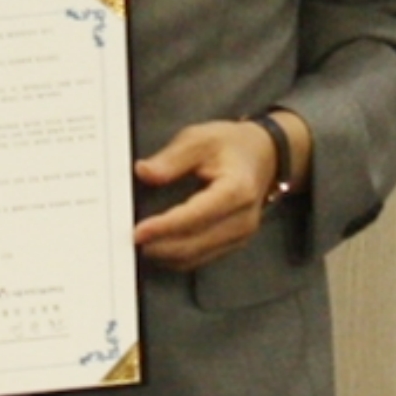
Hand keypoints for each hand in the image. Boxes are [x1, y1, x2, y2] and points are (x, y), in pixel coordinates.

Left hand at [131, 115, 286, 272]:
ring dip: (167, 255)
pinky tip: (159, 247)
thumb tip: (144, 173)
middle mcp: (243, 218)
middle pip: (196, 243)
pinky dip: (178, 257)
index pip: (196, 216)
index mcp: (237, 190)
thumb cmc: (231, 145)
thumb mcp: (200, 138)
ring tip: (141, 244)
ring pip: (197, 256)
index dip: (165, 227)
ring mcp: (241, 234)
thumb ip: (172, 158)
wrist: (265, 155)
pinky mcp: (234, 242)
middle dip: (161, 245)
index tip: (138, 231)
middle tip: (131, 240)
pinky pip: (202, 257)